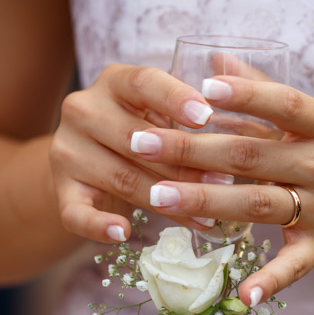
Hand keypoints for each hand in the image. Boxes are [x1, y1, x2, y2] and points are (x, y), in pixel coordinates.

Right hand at [49, 64, 231, 242]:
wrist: (89, 162)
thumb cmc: (146, 132)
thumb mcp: (165, 114)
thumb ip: (197, 111)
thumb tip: (252, 113)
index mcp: (115, 81)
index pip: (144, 82)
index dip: (175, 98)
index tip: (206, 117)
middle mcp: (84, 109)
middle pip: (136, 138)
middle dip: (184, 164)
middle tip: (225, 183)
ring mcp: (67, 150)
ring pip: (121, 178)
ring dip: (165, 201)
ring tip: (204, 217)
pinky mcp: (61, 189)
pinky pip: (76, 212)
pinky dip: (98, 226)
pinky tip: (123, 233)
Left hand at [136, 76, 313, 304]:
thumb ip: (269, 92)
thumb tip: (217, 60)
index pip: (285, 104)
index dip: (245, 95)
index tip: (198, 88)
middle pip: (252, 154)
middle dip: (192, 148)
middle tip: (140, 142)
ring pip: (258, 204)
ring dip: (205, 200)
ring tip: (156, 195)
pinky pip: (293, 267)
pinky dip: (268, 281)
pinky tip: (239, 296)